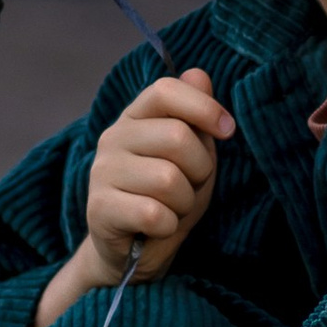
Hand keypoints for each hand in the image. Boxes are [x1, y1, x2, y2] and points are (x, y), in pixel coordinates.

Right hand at [76, 68, 235, 288]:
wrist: (133, 252)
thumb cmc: (168, 198)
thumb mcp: (192, 156)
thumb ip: (196, 118)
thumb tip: (200, 74)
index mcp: (135, 117)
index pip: (166, 91)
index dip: (204, 107)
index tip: (227, 130)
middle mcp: (113, 137)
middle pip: (176, 137)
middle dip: (200, 169)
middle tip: (191, 186)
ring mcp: (101, 172)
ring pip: (168, 179)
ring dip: (185, 202)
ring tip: (172, 208)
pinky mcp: (99, 208)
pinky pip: (154, 214)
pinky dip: (169, 226)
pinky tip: (157, 228)